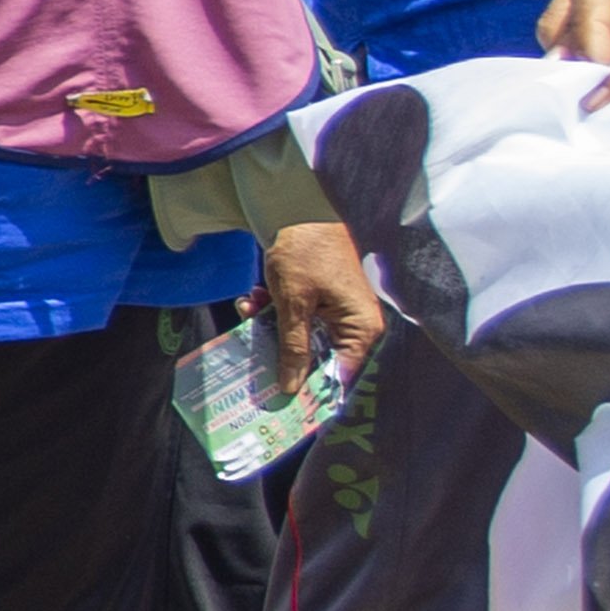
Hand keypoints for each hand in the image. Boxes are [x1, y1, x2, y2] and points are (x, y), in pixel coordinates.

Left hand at [260, 221, 382, 399]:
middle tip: (253, 359)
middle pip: (319, 359)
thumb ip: (292, 349)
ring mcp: (339, 312)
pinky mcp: (321, 301)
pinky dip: (274, 312)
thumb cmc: (304, 252)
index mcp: (360, 328)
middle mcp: (356, 324)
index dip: (311, 392)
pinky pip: (298, 319)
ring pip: (302, 339)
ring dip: (271, 328)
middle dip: (282, 353)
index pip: (340, 376)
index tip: (283, 406)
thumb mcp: (293, 304)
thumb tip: (291, 389)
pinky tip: (253, 298)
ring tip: (249, 309)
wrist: (298, 205)